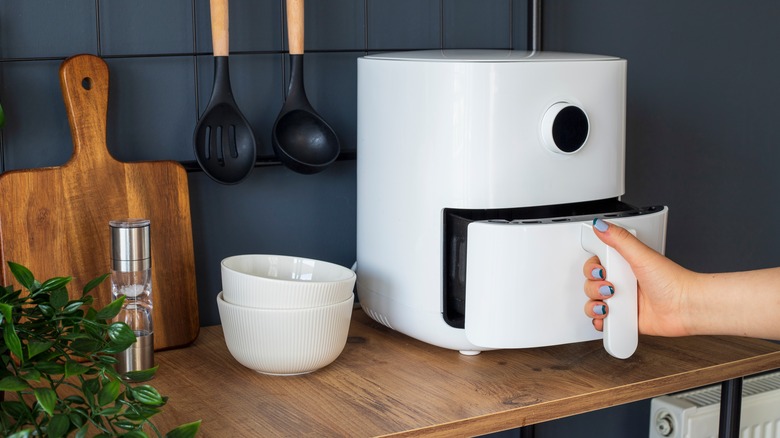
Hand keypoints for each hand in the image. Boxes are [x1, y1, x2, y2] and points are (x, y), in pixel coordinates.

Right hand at [583, 218, 692, 336]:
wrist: (686, 308)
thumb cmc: (672, 281)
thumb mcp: (642, 255)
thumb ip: (619, 239)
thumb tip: (600, 224)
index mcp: (624, 264)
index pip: (596, 264)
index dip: (592, 268)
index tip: (601, 270)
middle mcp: (622, 282)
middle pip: (591, 283)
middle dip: (594, 287)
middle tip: (609, 287)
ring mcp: (623, 301)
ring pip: (593, 302)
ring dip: (594, 305)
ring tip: (609, 304)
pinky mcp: (625, 319)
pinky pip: (604, 321)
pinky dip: (600, 321)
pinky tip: (607, 317)